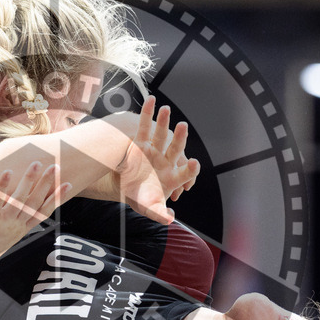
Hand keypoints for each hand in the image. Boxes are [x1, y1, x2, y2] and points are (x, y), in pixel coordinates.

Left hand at [0, 162, 70, 272]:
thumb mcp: (9, 235)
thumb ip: (17, 221)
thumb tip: (22, 207)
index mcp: (23, 228)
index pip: (44, 211)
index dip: (57, 197)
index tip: (68, 184)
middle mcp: (16, 224)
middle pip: (35, 201)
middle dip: (46, 183)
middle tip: (55, 166)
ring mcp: (3, 221)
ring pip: (20, 199)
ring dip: (29, 180)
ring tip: (36, 163)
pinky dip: (3, 185)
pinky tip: (8, 172)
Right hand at [115, 96, 200, 223]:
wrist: (125, 188)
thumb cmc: (141, 198)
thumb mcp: (149, 208)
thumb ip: (159, 213)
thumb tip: (169, 218)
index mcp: (172, 177)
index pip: (185, 173)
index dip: (190, 169)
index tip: (194, 163)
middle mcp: (166, 161)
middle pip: (175, 149)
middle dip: (179, 138)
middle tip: (183, 127)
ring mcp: (154, 151)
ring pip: (161, 135)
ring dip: (164, 122)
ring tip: (166, 110)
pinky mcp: (141, 144)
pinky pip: (144, 128)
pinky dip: (147, 115)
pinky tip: (152, 101)